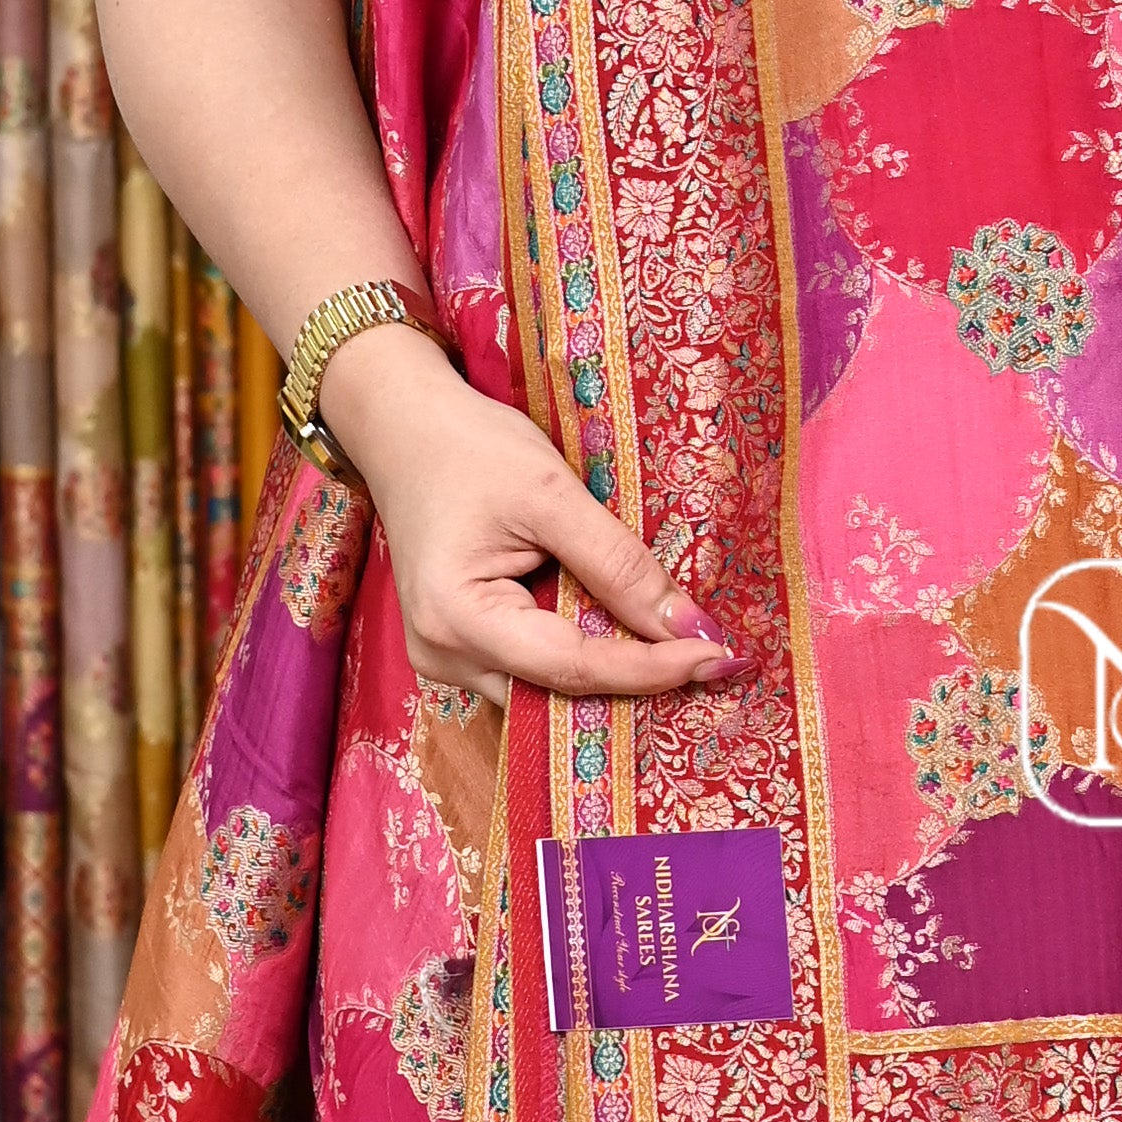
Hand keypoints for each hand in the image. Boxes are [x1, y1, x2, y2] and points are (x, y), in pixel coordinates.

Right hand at [327, 332, 744, 706]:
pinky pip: (529, 671)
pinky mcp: (457, 647)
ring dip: (610, 673)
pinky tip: (626, 639)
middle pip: (558, 693)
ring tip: (679, 655)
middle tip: (712, 663)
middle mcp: (444, 657)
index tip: (717, 656)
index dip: (651, 669)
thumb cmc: (469, 448)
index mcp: (457, 619)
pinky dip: (579, 657)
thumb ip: (618, 564)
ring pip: (545, 691)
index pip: (573, 667)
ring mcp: (445, 659)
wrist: (404, 427)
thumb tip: (688, 625)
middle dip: (635, 682)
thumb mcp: (552, 495)